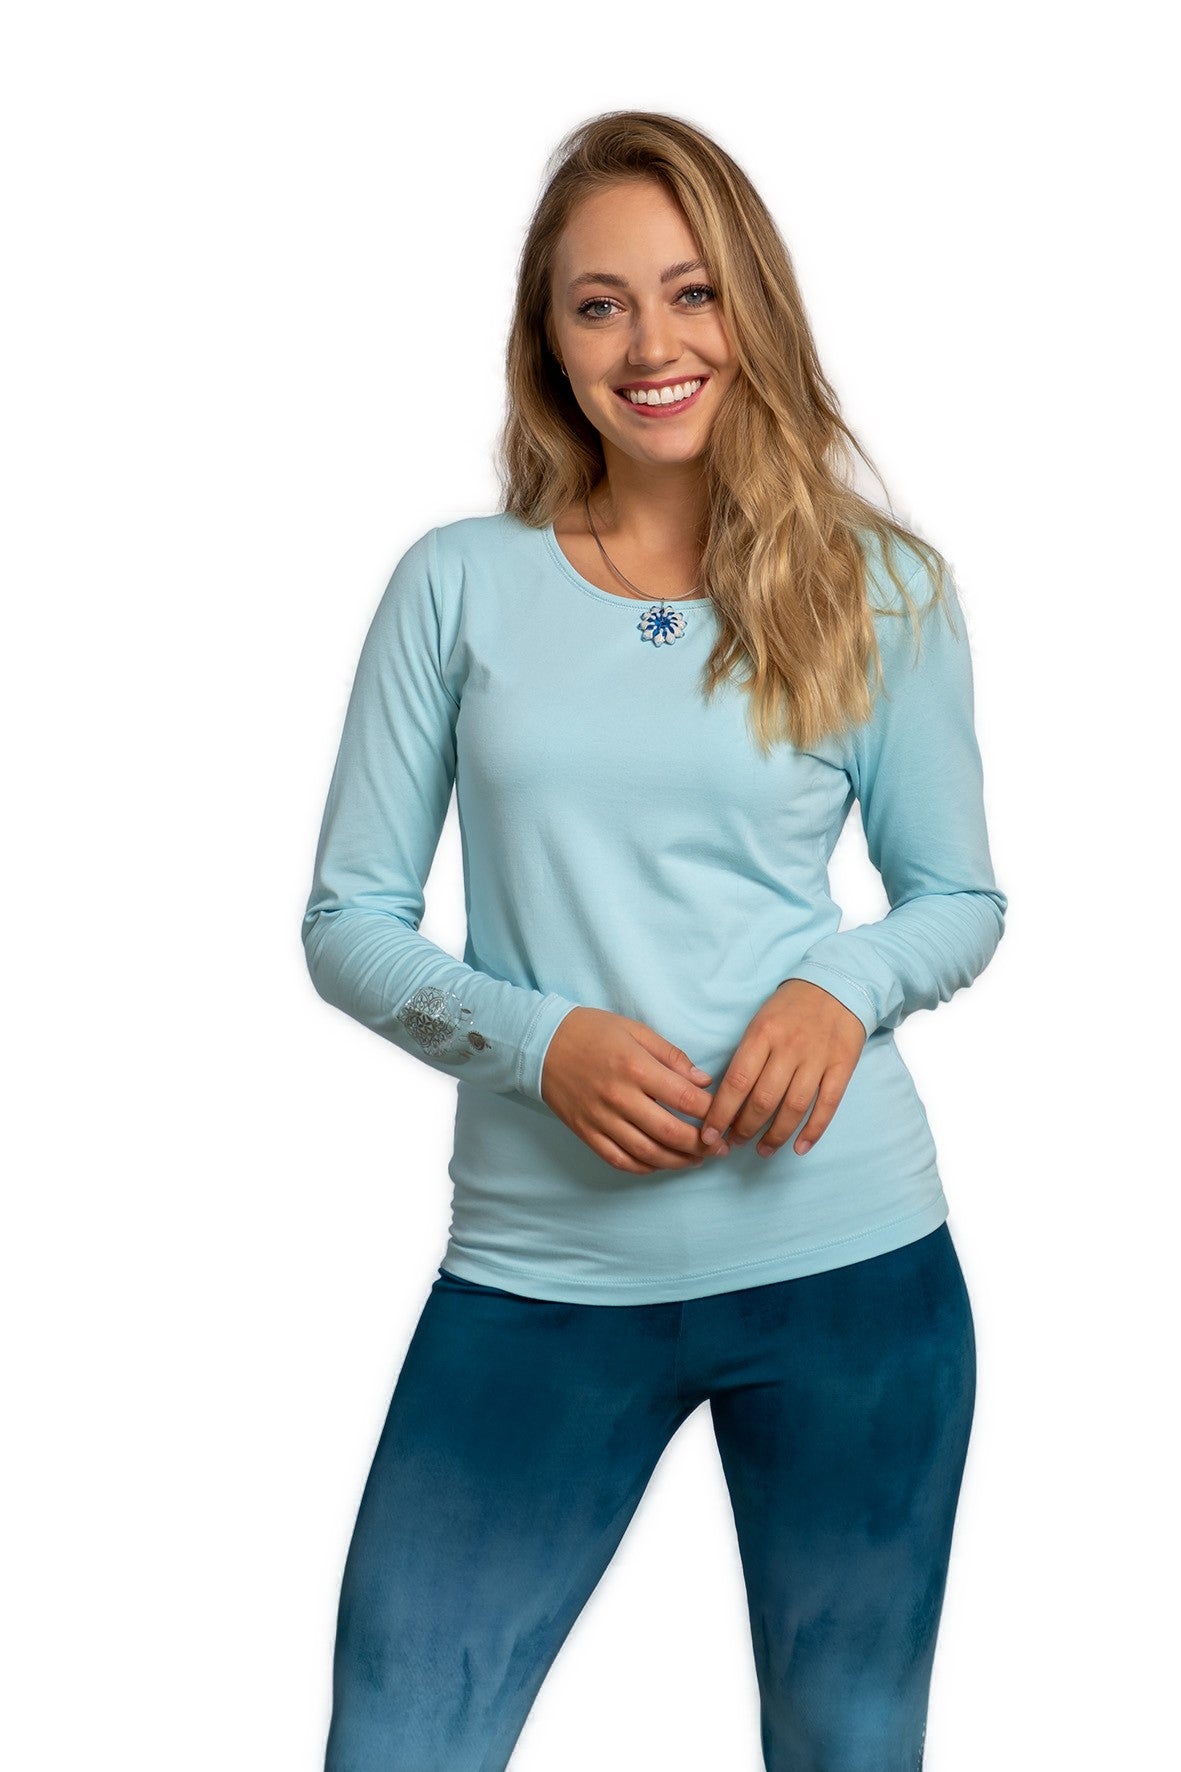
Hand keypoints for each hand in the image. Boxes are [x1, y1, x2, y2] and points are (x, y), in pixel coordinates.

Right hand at [540, 1007, 732, 1172]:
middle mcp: (619, 1097)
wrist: (541, 1042)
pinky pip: (619, 1160)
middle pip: (670, 1132)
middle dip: (702, 1145)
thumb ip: (672, 1056)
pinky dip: (644, 1167)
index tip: (724, 1115)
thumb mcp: (636, 1031)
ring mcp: (601, 1119)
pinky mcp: (586, 1132)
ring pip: (647, 1153)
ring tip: (697, 1160)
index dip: (710, 1111)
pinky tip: (660, 1163)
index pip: (684, 1098)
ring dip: (678, 1161)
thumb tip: (703, 1082)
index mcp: (635, 1067)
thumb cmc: (592, 1031)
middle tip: (719, 1148)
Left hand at [697, 979, 866, 1158]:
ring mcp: (817, 1059)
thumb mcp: (759, 1021)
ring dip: (774, 1136)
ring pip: (793, 1108)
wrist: (837, 985)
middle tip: (733, 1143)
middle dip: (744, 1129)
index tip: (709, 1135)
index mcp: (762, 1034)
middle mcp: (789, 1048)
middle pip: (763, 1100)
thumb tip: (725, 1098)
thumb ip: (745, 1056)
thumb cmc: (790, 1008)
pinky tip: (798, 1148)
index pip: (736, 1082)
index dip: (721, 1114)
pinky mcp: (842, 1067)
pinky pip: (827, 1106)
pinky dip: (813, 1131)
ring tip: (761, 1150)